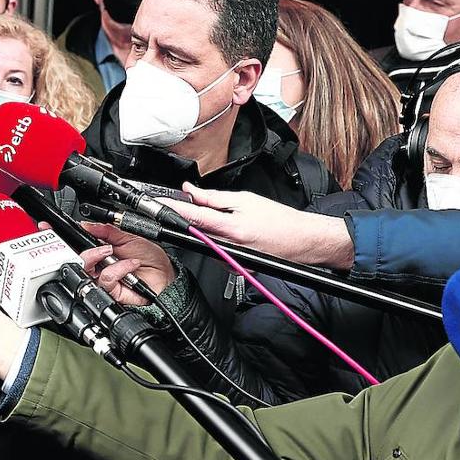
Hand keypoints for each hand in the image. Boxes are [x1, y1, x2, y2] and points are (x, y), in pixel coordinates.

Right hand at [77, 222, 174, 306]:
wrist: (165, 273)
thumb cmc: (149, 257)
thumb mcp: (128, 238)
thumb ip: (106, 231)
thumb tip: (87, 225)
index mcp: (102, 253)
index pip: (83, 248)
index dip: (83, 241)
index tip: (88, 233)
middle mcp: (100, 267)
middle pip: (81, 262)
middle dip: (91, 253)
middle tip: (106, 248)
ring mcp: (105, 280)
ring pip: (90, 272)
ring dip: (110, 261)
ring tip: (127, 258)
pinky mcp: (112, 291)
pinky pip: (106, 280)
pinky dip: (119, 270)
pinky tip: (131, 266)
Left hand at [165, 183, 352, 267]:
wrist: (302, 240)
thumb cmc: (280, 220)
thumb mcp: (245, 200)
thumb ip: (213, 198)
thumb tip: (190, 192)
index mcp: (231, 229)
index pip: (192, 218)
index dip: (173, 209)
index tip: (157, 202)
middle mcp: (228, 249)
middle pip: (194, 232)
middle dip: (189, 219)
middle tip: (188, 205)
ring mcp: (230, 261)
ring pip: (204, 243)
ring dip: (205, 231)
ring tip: (226, 221)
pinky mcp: (233, 267)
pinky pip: (215, 251)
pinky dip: (216, 241)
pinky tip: (233, 234)